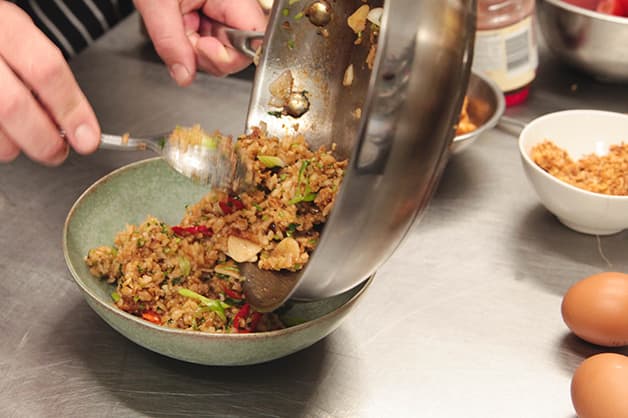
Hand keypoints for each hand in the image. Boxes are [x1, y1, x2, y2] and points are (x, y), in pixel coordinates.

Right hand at [0, 2, 99, 164]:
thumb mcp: (20, 37)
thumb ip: (45, 74)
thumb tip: (76, 124)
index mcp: (4, 25)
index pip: (46, 70)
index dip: (72, 110)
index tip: (88, 137)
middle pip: (14, 106)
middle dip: (44, 140)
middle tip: (57, 151)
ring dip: (14, 145)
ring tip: (23, 137)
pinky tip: (2, 128)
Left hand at [134, 0, 266, 84]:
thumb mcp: (157, 5)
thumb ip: (171, 44)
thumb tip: (184, 76)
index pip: (254, 40)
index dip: (230, 55)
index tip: (202, 46)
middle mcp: (236, 6)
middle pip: (240, 52)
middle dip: (207, 55)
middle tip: (183, 34)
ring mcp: (227, 13)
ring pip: (225, 52)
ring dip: (198, 50)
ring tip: (181, 24)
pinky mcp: (217, 18)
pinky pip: (214, 45)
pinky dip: (195, 44)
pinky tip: (185, 26)